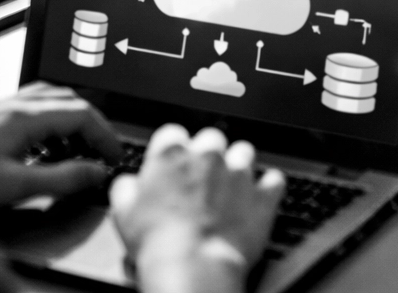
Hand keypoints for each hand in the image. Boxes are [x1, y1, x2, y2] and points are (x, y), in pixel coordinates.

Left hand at [0, 82, 119, 213]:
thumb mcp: (12, 187)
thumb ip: (61, 179)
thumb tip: (96, 173)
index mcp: (21, 117)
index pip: (82, 114)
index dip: (105, 135)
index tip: (115, 155)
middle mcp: (9, 106)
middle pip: (68, 100)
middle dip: (92, 123)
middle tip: (102, 149)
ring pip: (47, 100)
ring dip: (69, 119)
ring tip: (75, 147)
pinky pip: (27, 108)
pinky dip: (47, 122)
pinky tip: (40, 145)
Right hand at [111, 125, 283, 291]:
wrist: (193, 264)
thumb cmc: (157, 240)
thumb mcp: (122, 212)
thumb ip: (126, 187)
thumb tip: (128, 183)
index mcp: (172, 154)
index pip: (172, 133)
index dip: (171, 150)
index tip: (171, 164)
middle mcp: (209, 154)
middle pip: (211, 138)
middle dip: (206, 155)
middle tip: (198, 181)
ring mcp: (240, 171)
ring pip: (244, 152)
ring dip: (236, 166)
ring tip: (227, 189)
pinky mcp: (263, 193)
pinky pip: (274, 180)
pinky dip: (267, 187)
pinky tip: (257, 198)